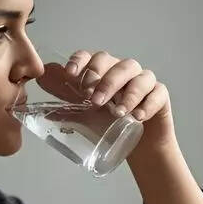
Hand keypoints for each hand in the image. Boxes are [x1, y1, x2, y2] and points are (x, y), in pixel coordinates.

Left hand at [54, 49, 176, 150]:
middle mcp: (124, 72)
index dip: (82, 61)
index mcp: (104, 71)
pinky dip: (147, 104)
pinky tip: (137, 117)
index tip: (70, 74)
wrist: (136, 146)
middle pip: (116, 64)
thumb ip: (65, 99)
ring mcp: (144, 82)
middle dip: (104, 80)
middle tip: (94, 100)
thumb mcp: (84, 114)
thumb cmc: (109, 125)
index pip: (92, 57)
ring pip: (139, 77)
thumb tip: (42, 81)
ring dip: (126, 93)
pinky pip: (157, 94)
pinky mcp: (160, 97)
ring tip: (117, 112)